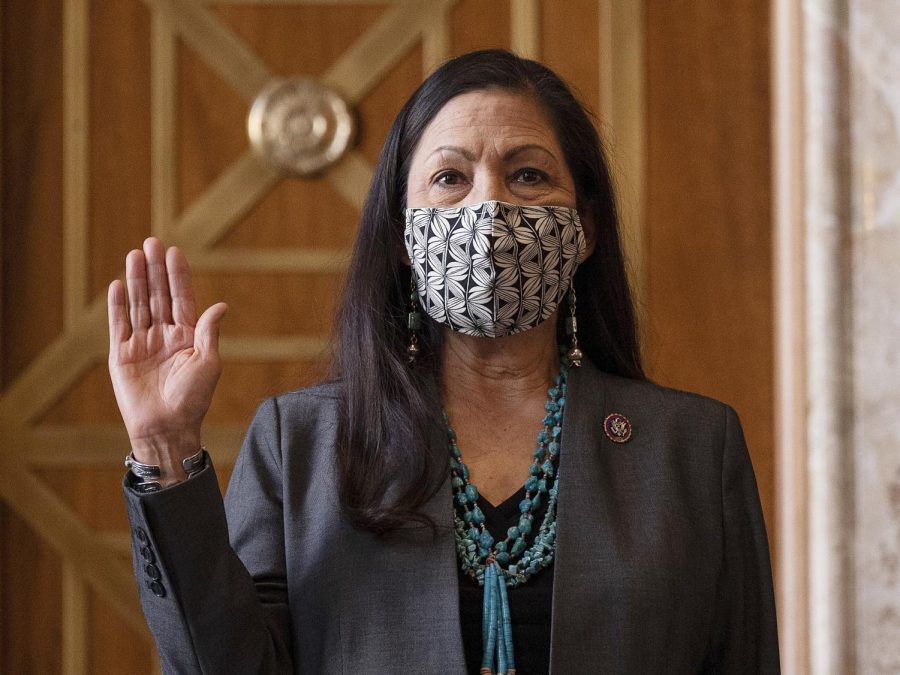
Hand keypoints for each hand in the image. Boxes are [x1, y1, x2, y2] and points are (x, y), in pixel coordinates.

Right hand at [108, 237, 226, 478]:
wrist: (167, 427)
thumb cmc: (193, 399)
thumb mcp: (208, 363)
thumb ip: (208, 332)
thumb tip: (221, 305)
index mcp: (187, 336)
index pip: (182, 298)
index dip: (178, 276)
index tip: (175, 252)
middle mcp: (164, 335)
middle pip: (158, 296)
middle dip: (156, 270)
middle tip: (152, 242)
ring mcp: (141, 343)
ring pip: (139, 304)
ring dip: (137, 280)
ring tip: (135, 255)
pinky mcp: (121, 354)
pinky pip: (119, 324)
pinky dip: (118, 305)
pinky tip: (119, 284)